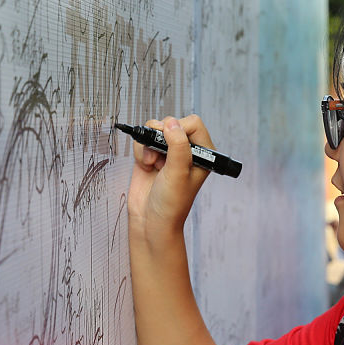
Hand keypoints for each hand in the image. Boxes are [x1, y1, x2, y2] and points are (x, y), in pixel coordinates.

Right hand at [126, 115, 213, 238]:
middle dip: (160, 137)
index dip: (179, 129)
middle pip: (172, 123)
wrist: (150, 221)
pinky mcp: (151, 155)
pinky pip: (143, 139)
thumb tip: (171, 123)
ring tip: (153, 164)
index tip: (169, 143)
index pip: (193, 124)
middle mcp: (186, 151)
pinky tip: (146, 166)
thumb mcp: (178, 173)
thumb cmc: (171, 204)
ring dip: (149, 144)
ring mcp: (168, 153)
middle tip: (158, 156)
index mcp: (203, 154)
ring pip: (155, 129)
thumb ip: (178, 146)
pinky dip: (140, 150)